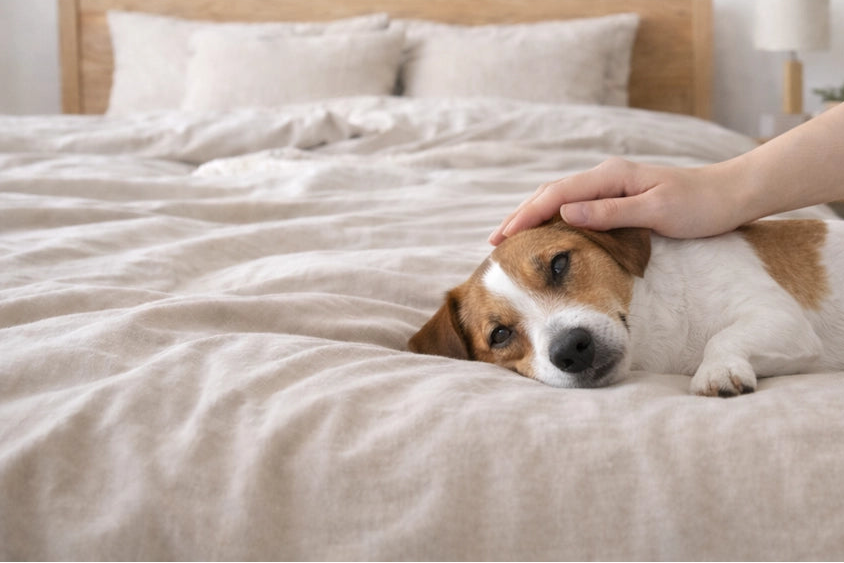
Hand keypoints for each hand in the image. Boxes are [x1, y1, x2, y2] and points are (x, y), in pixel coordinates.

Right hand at [489, 157, 744, 243]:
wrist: (731, 195)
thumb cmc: (699, 206)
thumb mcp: (655, 211)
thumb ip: (610, 213)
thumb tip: (565, 213)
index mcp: (610, 176)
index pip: (556, 195)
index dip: (527, 216)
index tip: (504, 237)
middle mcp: (606, 176)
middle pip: (551, 194)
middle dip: (521, 216)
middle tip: (494, 241)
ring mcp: (611, 185)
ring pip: (560, 199)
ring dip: (533, 216)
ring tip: (511, 237)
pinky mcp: (618, 197)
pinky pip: (576, 206)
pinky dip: (554, 218)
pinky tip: (547, 231)